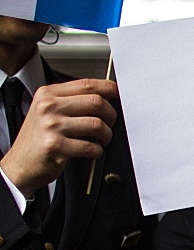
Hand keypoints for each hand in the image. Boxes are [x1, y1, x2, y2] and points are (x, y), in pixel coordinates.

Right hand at [1, 79, 118, 197]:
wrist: (20, 165)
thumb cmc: (39, 139)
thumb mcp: (47, 112)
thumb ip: (72, 101)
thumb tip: (105, 96)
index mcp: (48, 94)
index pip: (87, 84)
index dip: (109, 88)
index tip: (119, 94)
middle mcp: (48, 107)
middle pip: (96, 102)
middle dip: (111, 116)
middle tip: (108, 125)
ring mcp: (51, 126)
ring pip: (97, 125)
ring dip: (106, 135)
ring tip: (100, 140)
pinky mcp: (56, 146)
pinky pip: (90, 147)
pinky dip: (97, 151)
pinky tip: (91, 151)